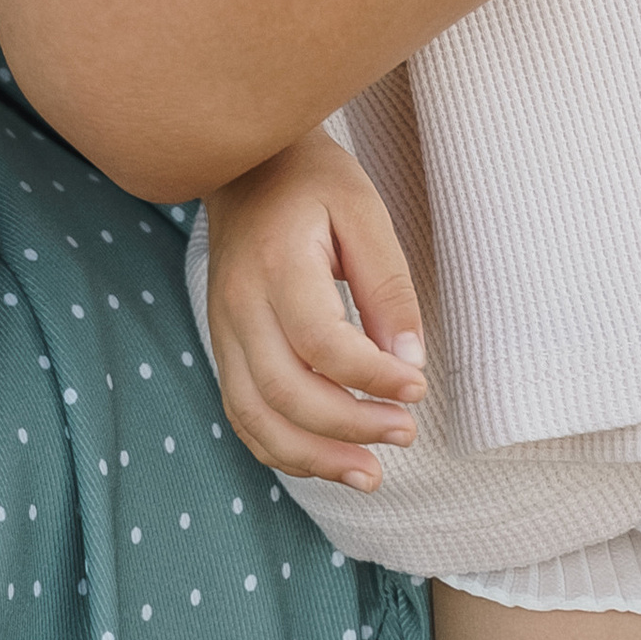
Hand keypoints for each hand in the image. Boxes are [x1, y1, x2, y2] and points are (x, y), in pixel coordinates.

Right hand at [201, 130, 429, 491]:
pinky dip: (282, 449)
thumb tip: (408, 362)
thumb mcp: (364, 211)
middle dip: (350, 426)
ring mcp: (222, 329)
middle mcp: (238, 304)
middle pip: (287, 392)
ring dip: (314, 458)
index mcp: (277, 262)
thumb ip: (387, 286)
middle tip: (406, 432)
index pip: (322, 343)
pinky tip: (327, 460)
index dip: (373, 377)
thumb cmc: (314, 180)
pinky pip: (243, 414)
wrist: (246, 164)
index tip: (418, 387)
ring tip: (371, 475)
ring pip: (257, 418)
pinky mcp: (222, 346)